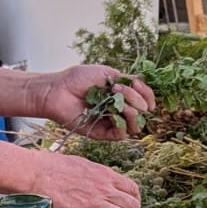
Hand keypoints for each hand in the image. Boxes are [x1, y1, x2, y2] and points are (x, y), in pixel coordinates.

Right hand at [23, 149, 141, 207]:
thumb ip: (98, 176)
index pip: (133, 189)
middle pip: (133, 206)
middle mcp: (104, 188)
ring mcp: (93, 202)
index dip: (134, 202)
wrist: (36, 172)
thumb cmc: (54, 166)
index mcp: (106, 174)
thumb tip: (103, 183)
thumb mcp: (84, 165)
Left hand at [40, 64, 155, 139]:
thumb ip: (128, 81)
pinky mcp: (102, 134)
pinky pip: (121, 134)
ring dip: (133, 110)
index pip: (144, 99)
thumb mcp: (108, 73)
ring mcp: (111, 123)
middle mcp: (119, 110)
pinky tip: (114, 110)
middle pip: (142, 112)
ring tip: (119, 100)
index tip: (140, 84)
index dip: (147, 93)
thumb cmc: (79, 79)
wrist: (58, 89)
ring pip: (135, 125)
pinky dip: (123, 122)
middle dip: (136, 98)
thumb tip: (145, 88)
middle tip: (118, 88)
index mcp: (122, 96)